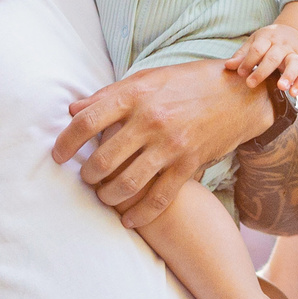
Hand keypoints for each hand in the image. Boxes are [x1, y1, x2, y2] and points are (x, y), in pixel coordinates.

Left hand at [54, 61, 273, 229]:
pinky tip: (129, 220)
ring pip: (126, 183)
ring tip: (104, 196)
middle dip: (87, 175)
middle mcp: (150, 120)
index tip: (58, 156)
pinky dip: (140, 215)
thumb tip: (73, 109)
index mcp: (135, 94)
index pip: (87, 121)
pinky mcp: (189, 165)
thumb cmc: (189, 83)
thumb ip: (109, 95)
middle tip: (85, 178)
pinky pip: (158, 199)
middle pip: (103, 159)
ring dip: (107, 196)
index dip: (66, 142)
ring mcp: (170, 145)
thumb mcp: (148, 78)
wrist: (239, 94)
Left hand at [226, 24, 297, 93]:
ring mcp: (293, 55)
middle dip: (262, 71)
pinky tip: (293, 93)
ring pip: (294, 63)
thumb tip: (227, 66)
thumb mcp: (254, 43)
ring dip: (288, 75)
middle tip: (250, 84)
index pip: (257, 48)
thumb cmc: (268, 42)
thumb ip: (242, 55)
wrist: (294, 34)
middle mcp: (282, 46)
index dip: (248, 61)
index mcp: (267, 38)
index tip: (240, 73)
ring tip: (281, 87)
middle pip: (273, 57)